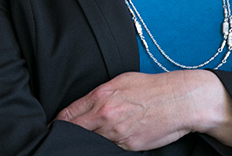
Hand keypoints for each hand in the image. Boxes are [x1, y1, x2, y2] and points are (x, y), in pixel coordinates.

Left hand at [55, 70, 231, 153]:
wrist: (178, 100)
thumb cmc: (151, 87)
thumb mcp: (121, 81)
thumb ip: (100, 94)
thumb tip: (86, 105)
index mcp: (101, 96)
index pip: (68, 114)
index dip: (57, 122)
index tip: (53, 127)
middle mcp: (105, 115)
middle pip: (74, 131)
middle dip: (66, 134)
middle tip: (60, 137)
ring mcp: (117, 133)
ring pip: (91, 142)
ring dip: (86, 141)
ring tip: (82, 141)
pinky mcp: (129, 146)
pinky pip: (109, 149)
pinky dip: (104, 147)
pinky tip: (106, 142)